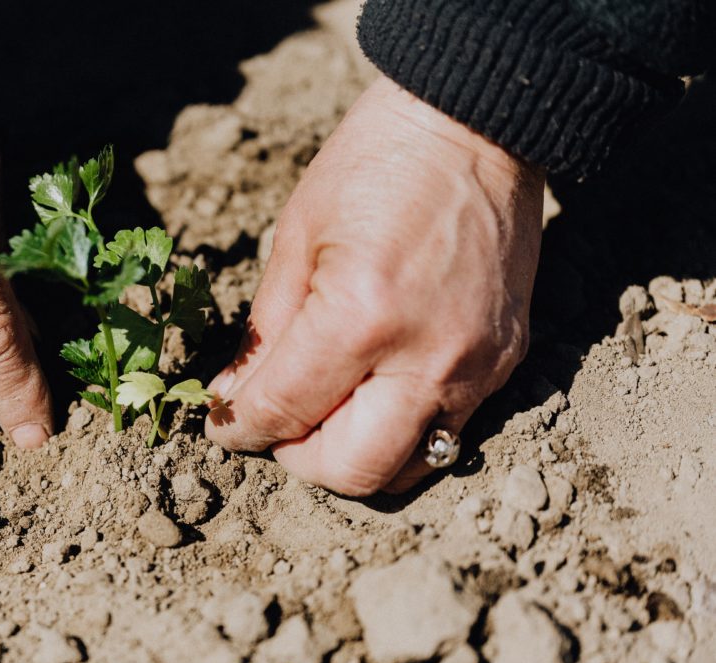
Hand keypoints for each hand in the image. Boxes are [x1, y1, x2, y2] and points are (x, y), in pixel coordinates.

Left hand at [205, 76, 544, 494]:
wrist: (477, 125)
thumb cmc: (375, 165)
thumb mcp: (296, 240)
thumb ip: (264, 333)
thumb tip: (235, 400)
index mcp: (360, 317)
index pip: (284, 413)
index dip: (239, 428)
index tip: (223, 424)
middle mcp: (426, 357)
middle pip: (351, 470)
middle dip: (298, 460)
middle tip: (277, 428)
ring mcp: (476, 367)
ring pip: (406, 468)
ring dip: (352, 457)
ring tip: (325, 414)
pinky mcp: (505, 362)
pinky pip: (446, 432)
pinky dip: (398, 430)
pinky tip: (374, 391)